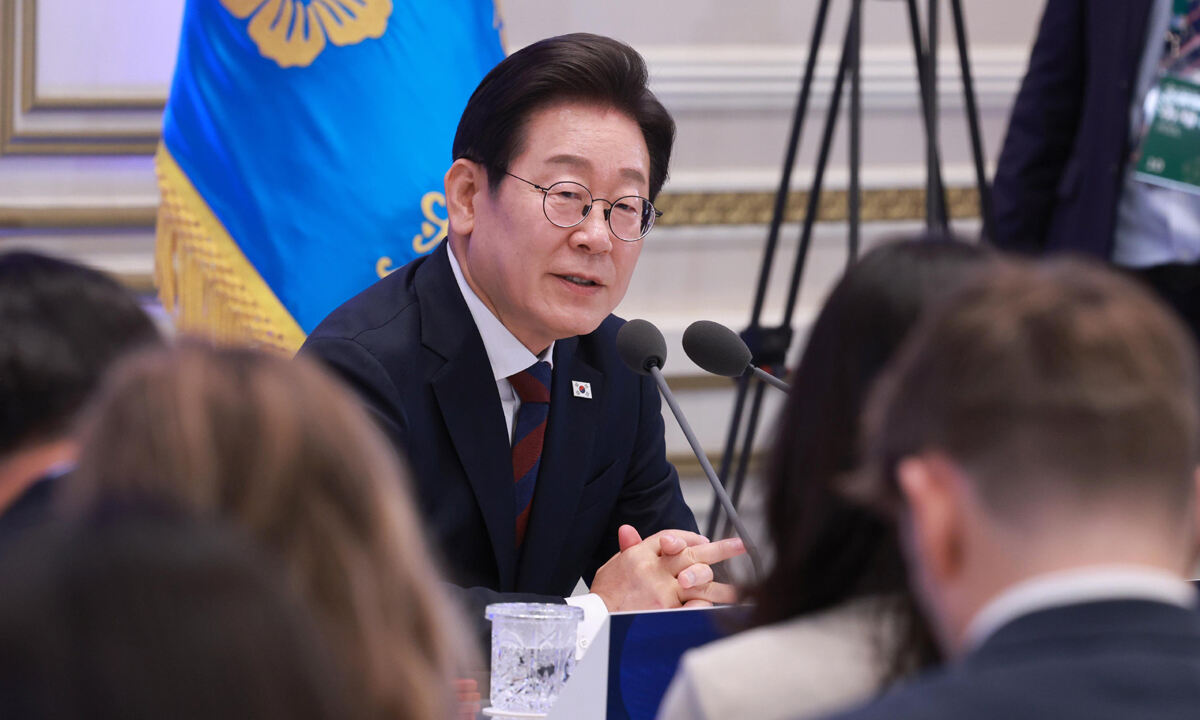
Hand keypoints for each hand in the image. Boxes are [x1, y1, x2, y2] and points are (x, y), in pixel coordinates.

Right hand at [590, 525, 744, 611]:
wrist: (596, 621)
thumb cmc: (606, 596)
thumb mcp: (613, 565)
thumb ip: (629, 548)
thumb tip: (628, 530)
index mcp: (641, 554)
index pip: (672, 538)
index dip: (691, 538)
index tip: (705, 541)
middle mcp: (655, 570)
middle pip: (692, 554)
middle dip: (720, 549)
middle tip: (741, 545)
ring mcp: (663, 591)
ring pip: (700, 582)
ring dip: (722, 585)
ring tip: (740, 589)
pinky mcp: (667, 612)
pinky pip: (694, 606)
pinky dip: (705, 605)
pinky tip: (716, 606)